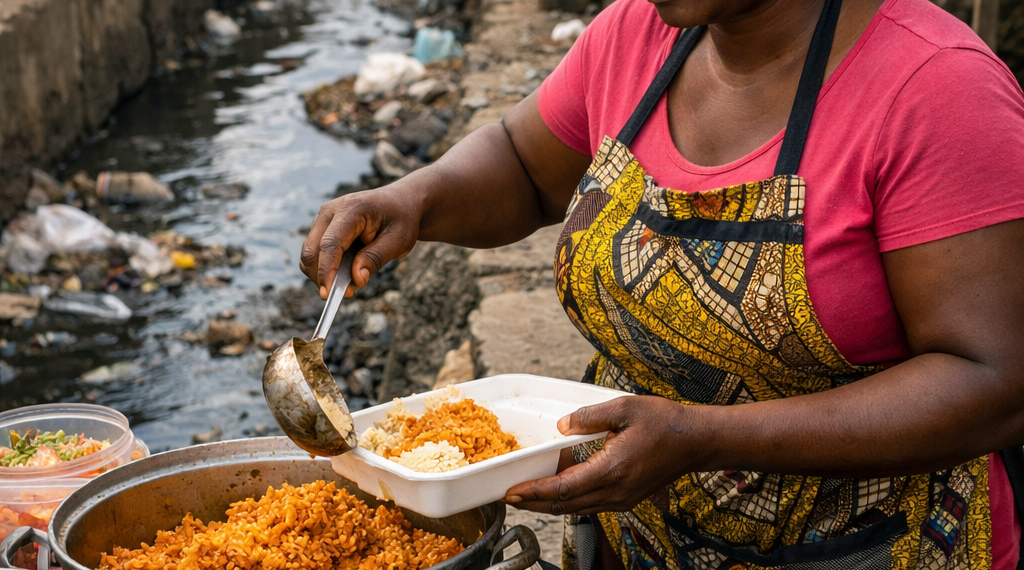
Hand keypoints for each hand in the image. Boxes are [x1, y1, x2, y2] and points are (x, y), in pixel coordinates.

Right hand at [300, 185, 421, 298]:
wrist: (400, 202)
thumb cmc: (401, 219)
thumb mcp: (399, 240)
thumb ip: (375, 258)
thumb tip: (356, 279)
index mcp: (351, 209)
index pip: (331, 243)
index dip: (327, 270)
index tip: (328, 294)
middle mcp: (331, 211)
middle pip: (312, 250)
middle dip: (322, 277)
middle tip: (348, 294)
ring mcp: (323, 218)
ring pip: (309, 254)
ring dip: (322, 274)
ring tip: (350, 285)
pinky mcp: (322, 227)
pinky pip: (315, 253)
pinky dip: (323, 268)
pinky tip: (343, 275)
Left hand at [504, 395, 706, 514]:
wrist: (695, 441)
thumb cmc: (664, 422)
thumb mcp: (625, 407)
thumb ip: (589, 416)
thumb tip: (561, 426)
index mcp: (612, 469)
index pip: (563, 488)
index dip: (534, 491)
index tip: (512, 492)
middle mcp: (616, 491)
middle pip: (565, 505)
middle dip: (533, 502)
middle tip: (508, 497)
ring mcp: (622, 499)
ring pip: (576, 507)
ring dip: (549, 503)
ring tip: (526, 494)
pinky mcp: (626, 498)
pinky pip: (590, 503)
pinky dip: (568, 499)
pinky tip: (557, 487)